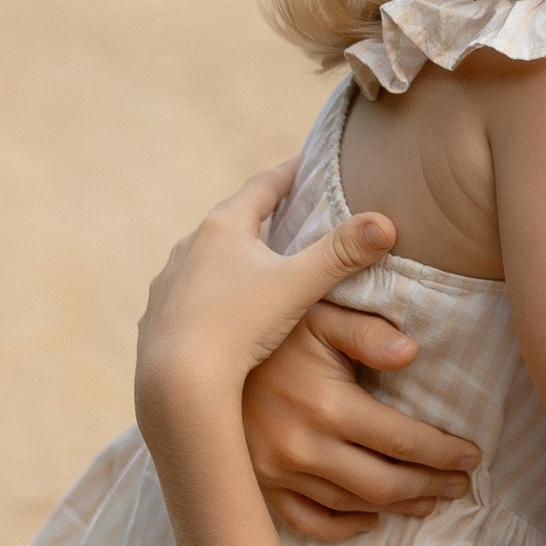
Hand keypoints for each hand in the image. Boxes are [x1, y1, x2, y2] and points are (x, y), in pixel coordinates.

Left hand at [134, 167, 395, 439]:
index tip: (309, 161)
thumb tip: (386, 222)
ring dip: (234, 254)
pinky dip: (213, 289)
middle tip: (289, 209)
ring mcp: (170, 281)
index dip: (290, 173)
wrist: (176, 383)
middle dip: (262, 214)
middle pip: (233, 218)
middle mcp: (190, 246)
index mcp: (223, 227)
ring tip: (257, 260)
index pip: (263, 186)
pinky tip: (223, 307)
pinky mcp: (159, 315)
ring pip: (208, 256)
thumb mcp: (297, 286)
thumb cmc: (238, 328)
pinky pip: (191, 291)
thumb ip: (341, 254)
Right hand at [245, 302, 478, 539]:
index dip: (444, 453)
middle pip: (386, 484)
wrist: (198, 355)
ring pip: (352, 506)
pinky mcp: (259, 487)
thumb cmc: (268, 328)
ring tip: (429, 500)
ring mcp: (278, 474)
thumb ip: (368, 332)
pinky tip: (370, 519)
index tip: (472, 457)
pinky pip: (308, 523)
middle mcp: (304, 449)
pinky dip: (344, 527)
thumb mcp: (318, 314)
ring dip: (398, 507)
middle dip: (432, 485)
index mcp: (327, 406)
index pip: (403, 441)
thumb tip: (412, 353)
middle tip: (461, 484)